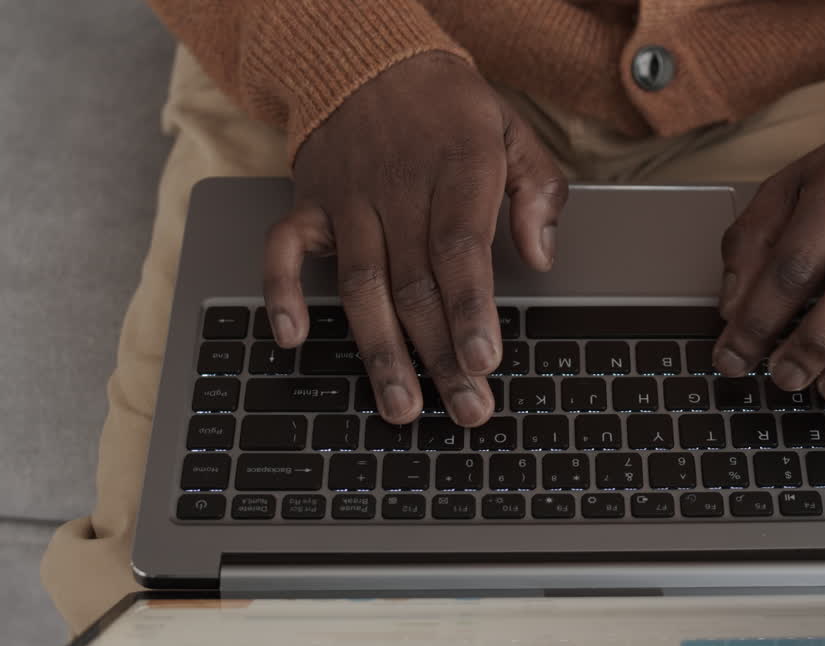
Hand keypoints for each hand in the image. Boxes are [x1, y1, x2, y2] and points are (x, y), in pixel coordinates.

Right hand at [263, 52, 566, 426]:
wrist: (367, 57)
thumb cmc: (449, 107)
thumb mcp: (513, 131)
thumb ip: (538, 193)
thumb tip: (542, 256)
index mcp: (457, 169)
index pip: (462, 249)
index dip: (471, 309)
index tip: (483, 361)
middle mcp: (398, 189)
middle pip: (417, 285)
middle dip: (441, 356)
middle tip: (466, 410)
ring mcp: (348, 200)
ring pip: (361, 285)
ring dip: (380, 351)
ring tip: (401, 407)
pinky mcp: (309, 204)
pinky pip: (284, 250)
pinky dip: (282, 292)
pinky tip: (292, 339)